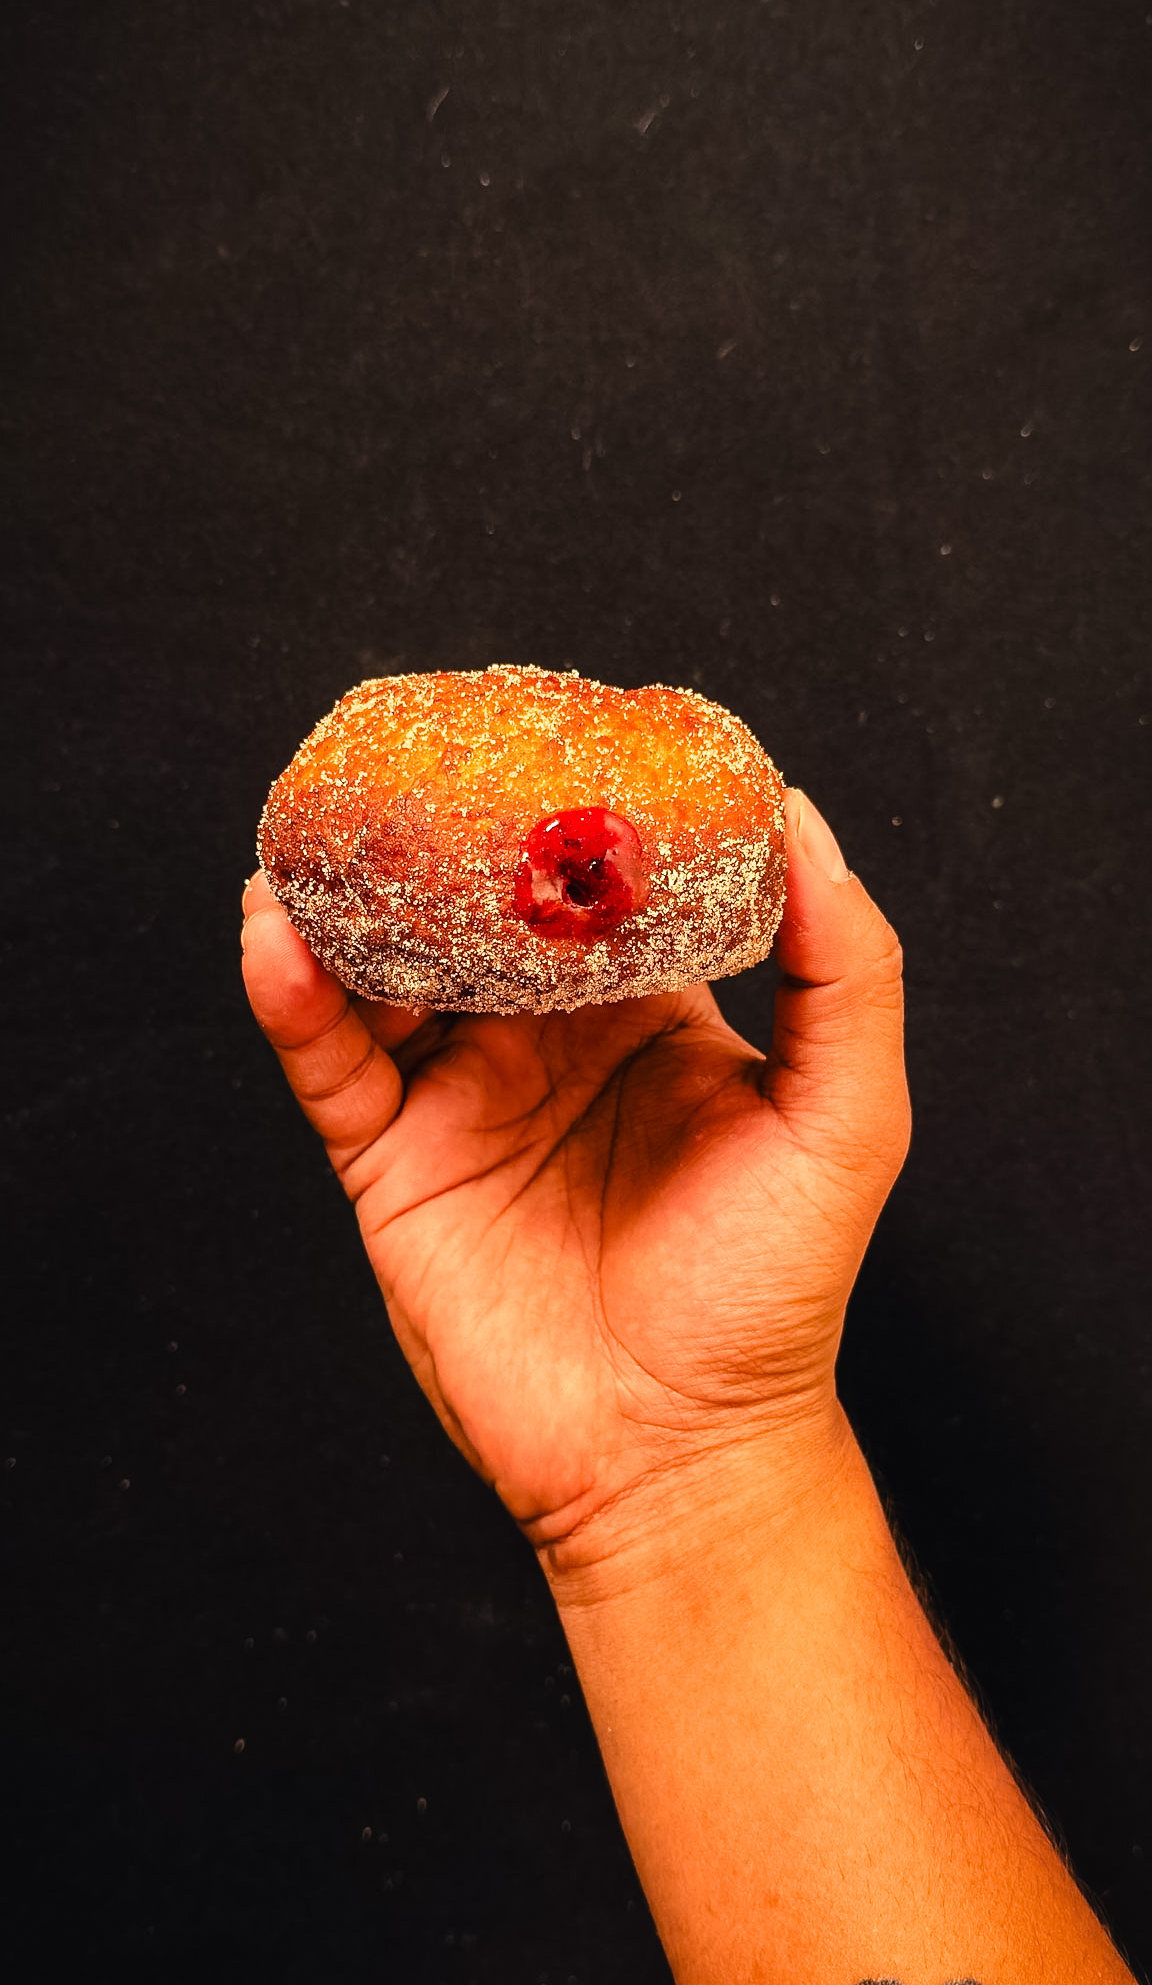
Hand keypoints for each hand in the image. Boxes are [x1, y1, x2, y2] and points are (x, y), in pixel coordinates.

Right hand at [241, 789, 909, 1564]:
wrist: (673, 1455)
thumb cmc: (771, 1297)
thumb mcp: (844, 1121)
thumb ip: (847, 972)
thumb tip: (801, 819)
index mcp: (642, 1014)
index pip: (590, 884)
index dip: (562, 808)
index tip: (537, 726)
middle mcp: (542, 1041)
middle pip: (469, 907)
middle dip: (434, 832)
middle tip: (401, 752)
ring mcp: (458, 1097)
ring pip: (381, 967)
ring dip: (344, 895)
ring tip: (317, 823)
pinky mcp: (390, 1162)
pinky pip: (328, 1061)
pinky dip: (292, 995)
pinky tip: (277, 929)